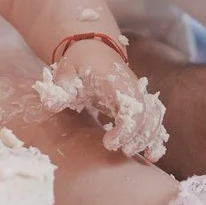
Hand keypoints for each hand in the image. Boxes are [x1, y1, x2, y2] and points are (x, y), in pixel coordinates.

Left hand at [45, 40, 164, 158]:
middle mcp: (134, 88)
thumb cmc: (80, 63)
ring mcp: (139, 96)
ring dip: (149, 138)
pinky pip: (154, 121)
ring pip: (155, 119)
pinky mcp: (139, 104)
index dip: (126, 128)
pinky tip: (152, 155)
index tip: (108, 143)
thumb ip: (60, 88)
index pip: (132, 106)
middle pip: (148, 116)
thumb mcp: (66, 71)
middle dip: (138, 137)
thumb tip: (50, 104)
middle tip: (122, 151)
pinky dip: (155, 137)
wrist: (93, 49)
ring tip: (135, 154)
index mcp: (118, 81)